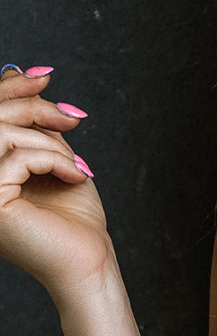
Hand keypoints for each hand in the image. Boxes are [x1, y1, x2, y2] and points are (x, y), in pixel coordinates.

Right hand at [0, 66, 115, 302]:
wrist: (88, 264)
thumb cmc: (75, 219)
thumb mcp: (54, 157)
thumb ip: (34, 123)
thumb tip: (26, 71)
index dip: (10, 87)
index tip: (45, 78)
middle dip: (34, 107)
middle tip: (72, 118)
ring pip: (2, 133)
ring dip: (48, 139)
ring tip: (75, 162)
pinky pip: (18, 157)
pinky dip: (53, 159)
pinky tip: (75, 176)